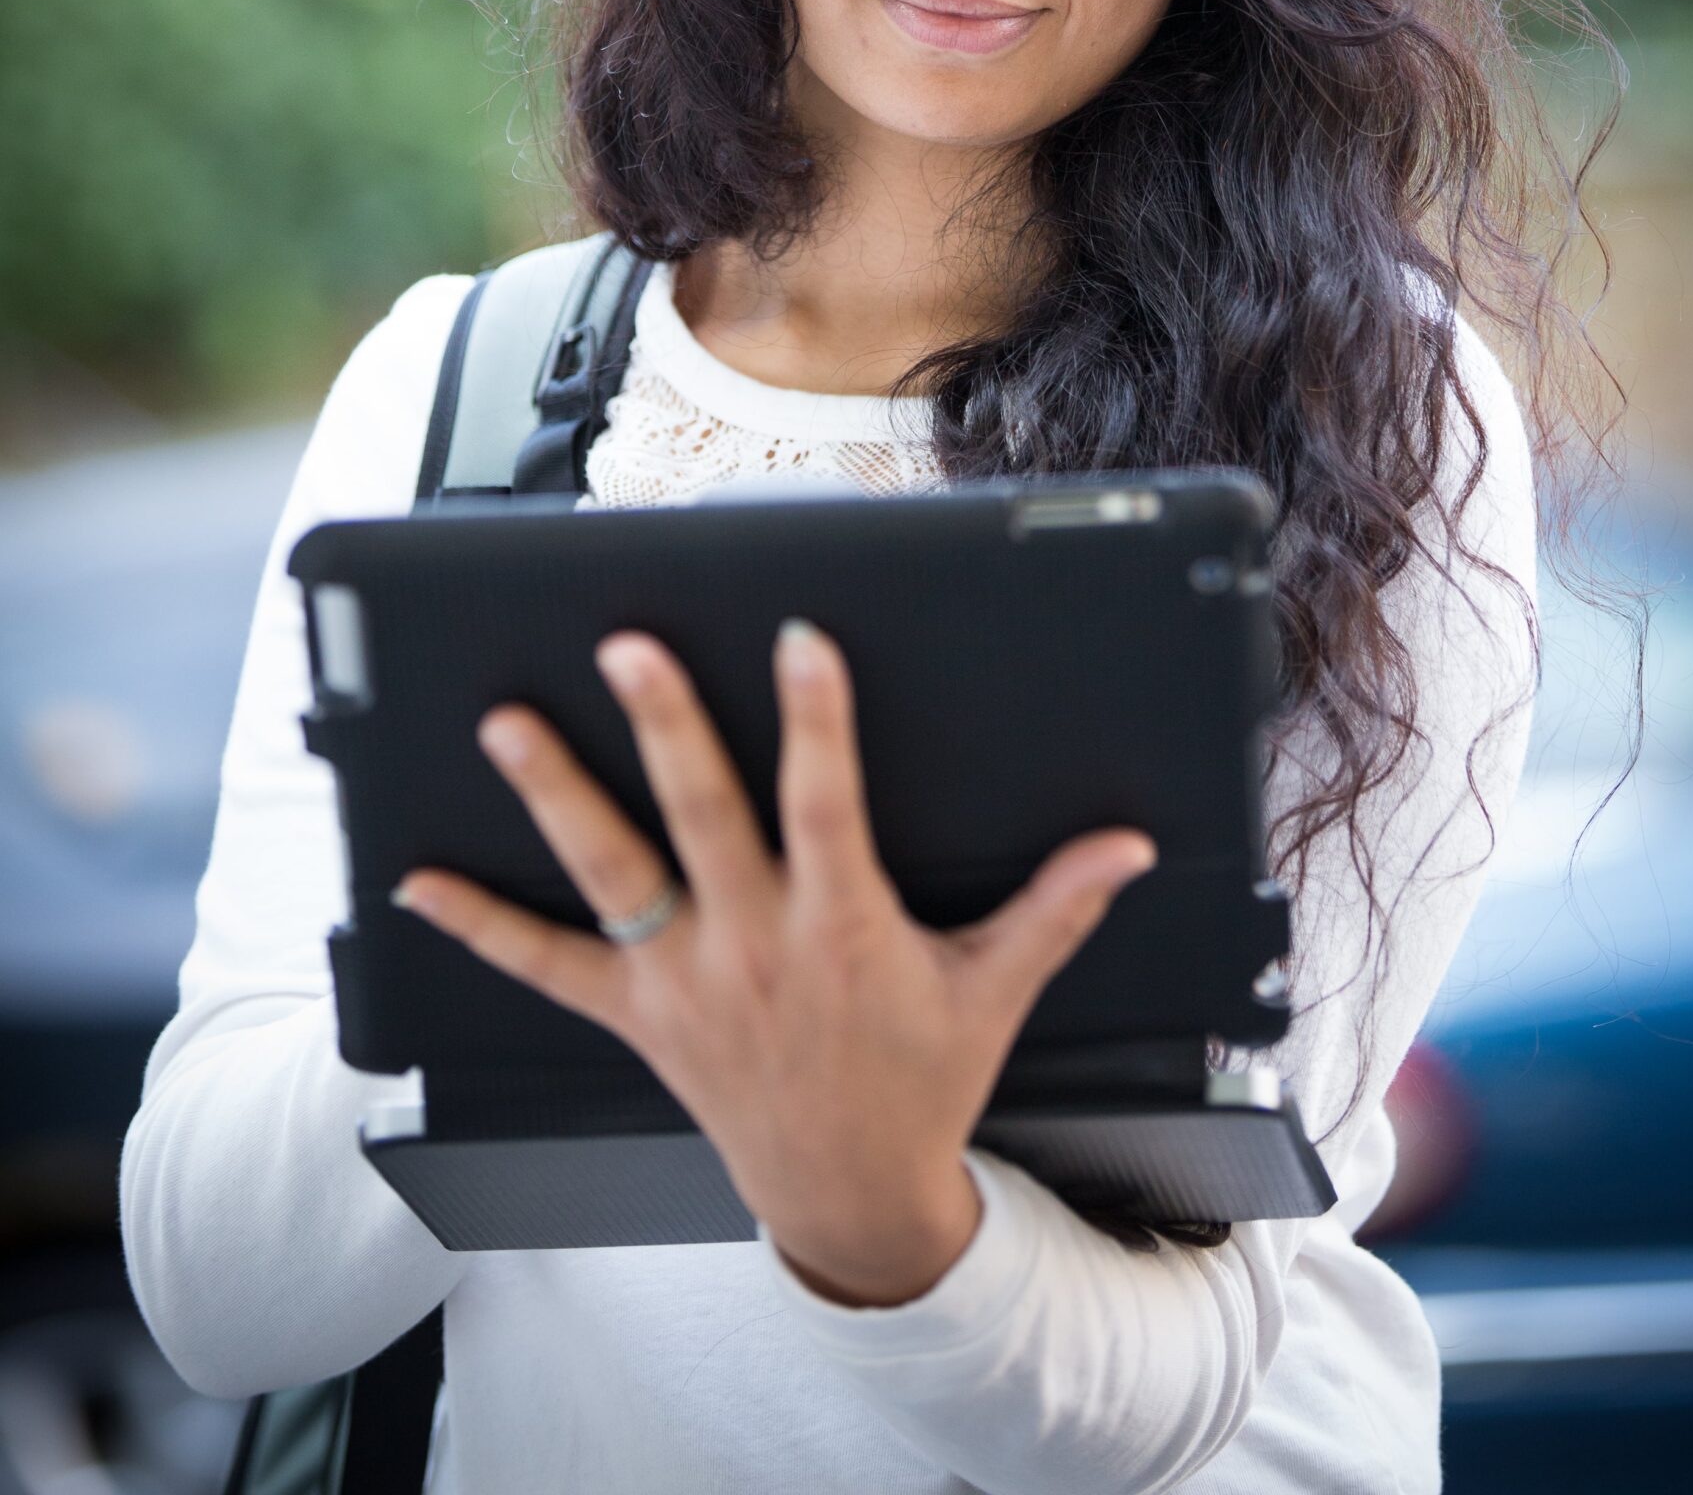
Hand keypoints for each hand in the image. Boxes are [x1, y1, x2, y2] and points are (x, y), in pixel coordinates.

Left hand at [392, 619, 1155, 1307]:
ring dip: (556, 798)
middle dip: (664, 729)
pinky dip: (480, 925)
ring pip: (610, 874)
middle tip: (625, 647)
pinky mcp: (636, 1016)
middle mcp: (753, 948)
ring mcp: (684, 983)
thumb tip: (1128, 843)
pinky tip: (418, 879)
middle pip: (701, 820)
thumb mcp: (994, 990)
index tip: (800, 637)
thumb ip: (1056, 906)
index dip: (816, 718)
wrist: (852, 1201)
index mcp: (843, 930)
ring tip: (507, 724)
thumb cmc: (923, 1081)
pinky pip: (545, 969)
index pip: (827, 804)